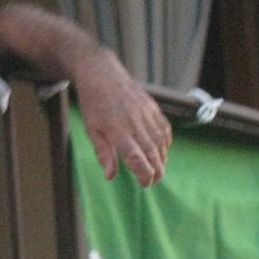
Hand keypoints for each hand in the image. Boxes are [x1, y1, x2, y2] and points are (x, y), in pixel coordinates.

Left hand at [75, 49, 170, 185]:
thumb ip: (103, 153)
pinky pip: (164, 128)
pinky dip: (166, 141)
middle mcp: (135, 124)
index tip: (145, 183)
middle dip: (156, 170)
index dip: (144, 174)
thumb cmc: (94, 105)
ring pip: (161, 142)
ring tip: (159, 168)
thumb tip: (110, 176)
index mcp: (118, 132)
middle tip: (154, 180)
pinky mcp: (152, 107)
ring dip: (162, 158)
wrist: (102, 74)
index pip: (137, 159)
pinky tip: (162, 149)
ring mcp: (146, 114)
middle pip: (152, 153)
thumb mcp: (91, 130)